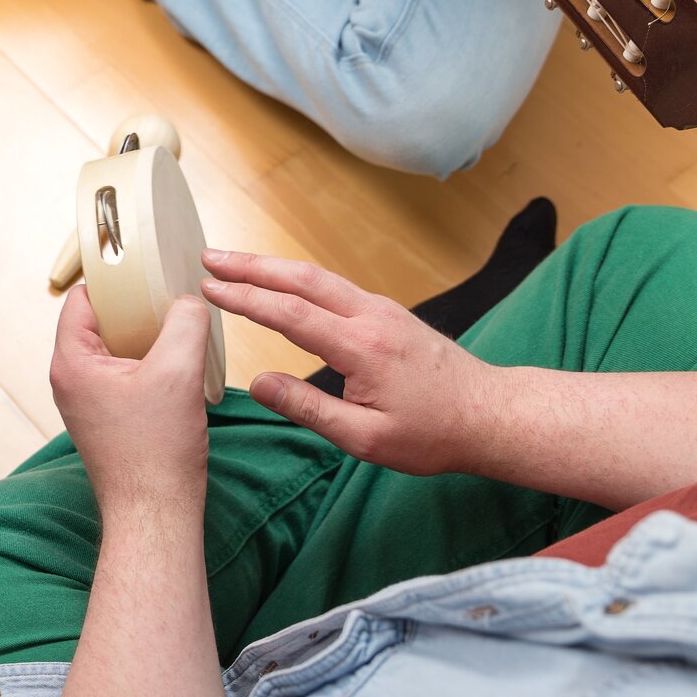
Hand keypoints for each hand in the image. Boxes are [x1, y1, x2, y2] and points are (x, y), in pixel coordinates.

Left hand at [50, 287, 212, 519]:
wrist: (155, 515)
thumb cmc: (155, 454)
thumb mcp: (178, 373)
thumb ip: (185, 323)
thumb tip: (189, 301)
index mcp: (72, 362)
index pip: (82, 298)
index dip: (113, 279)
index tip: (143, 266)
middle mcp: (71, 380)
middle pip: (100, 321)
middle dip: (136, 307)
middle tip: (170, 297)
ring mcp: (87, 401)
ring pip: (116, 348)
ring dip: (147, 337)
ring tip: (180, 330)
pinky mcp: (107, 418)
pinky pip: (125, 374)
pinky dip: (149, 363)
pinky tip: (179, 366)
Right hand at [199, 249, 499, 475]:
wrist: (489, 413)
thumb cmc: (432, 434)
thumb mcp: (365, 439)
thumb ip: (308, 409)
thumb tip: (258, 383)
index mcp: (362, 347)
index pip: (290, 313)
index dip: (245, 298)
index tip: (208, 287)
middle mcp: (370, 316)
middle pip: (300, 278)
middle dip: (250, 265)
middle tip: (207, 256)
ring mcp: (381, 308)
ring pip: (317, 276)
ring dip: (271, 266)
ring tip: (232, 262)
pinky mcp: (387, 312)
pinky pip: (333, 285)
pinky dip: (296, 277)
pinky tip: (279, 280)